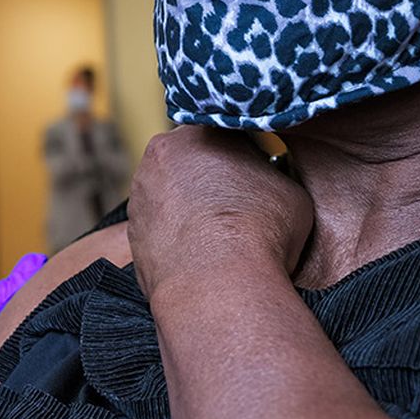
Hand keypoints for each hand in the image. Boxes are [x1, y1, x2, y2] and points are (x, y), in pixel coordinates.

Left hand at [127, 126, 312, 302]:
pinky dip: (178, 238)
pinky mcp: (131, 235)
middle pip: (190, 163)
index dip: (244, 156)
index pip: (222, 134)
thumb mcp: (287, 188)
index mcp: (194, 134)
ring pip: (171, 197)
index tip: (257, 176)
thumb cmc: (258, 230)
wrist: (218, 283)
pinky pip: (161, 230)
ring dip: (191, 210)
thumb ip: (269, 174)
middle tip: (239, 207)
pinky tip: (203, 255)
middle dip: (212, 181)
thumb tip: (265, 186)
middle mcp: (156, 159)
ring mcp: (139, 198)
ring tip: (222, 237)